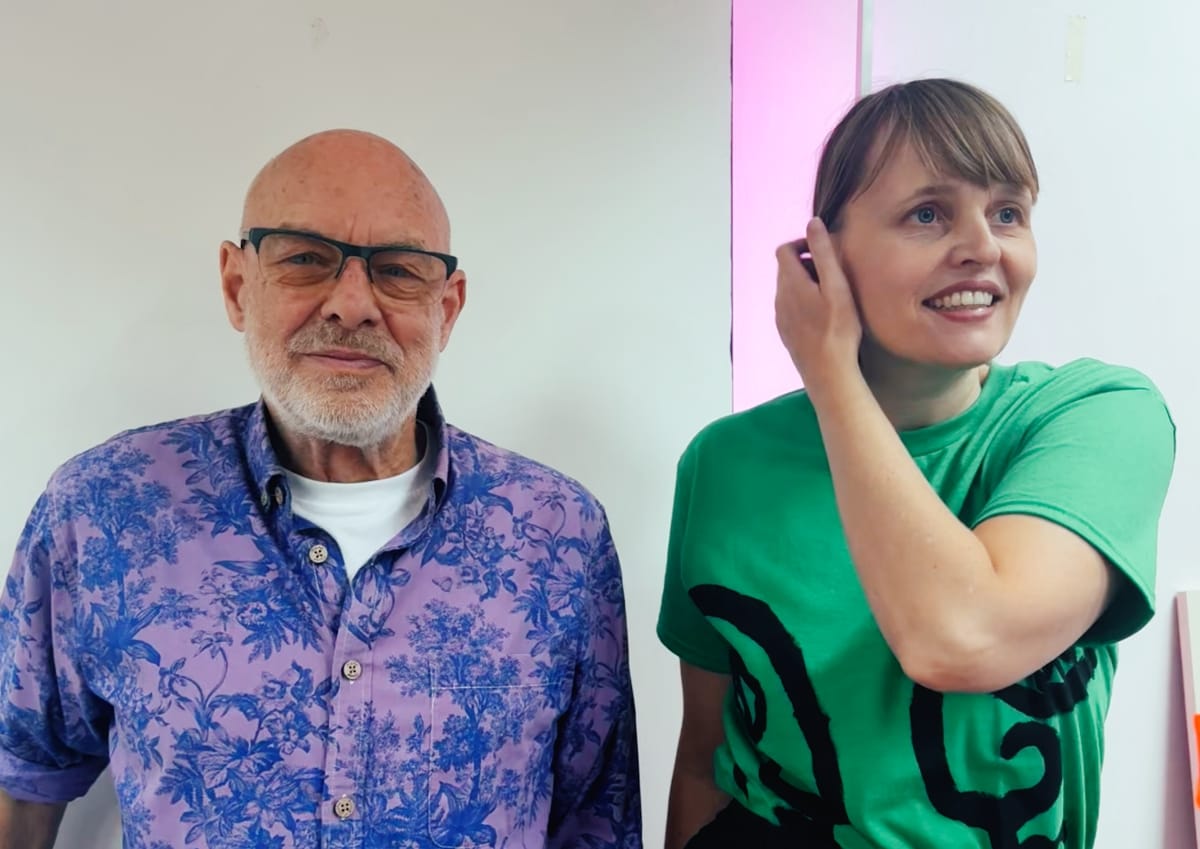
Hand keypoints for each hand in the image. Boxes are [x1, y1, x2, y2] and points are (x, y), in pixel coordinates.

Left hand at [774, 217, 862, 388]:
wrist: (828, 372)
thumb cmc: (837, 329)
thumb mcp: (836, 286)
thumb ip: (823, 252)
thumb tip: (813, 222)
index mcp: (790, 283)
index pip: (783, 249)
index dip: (802, 243)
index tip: (822, 250)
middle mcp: (779, 298)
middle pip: (785, 269)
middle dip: (805, 263)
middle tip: (831, 273)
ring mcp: (780, 317)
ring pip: (787, 289)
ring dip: (805, 283)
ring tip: (830, 295)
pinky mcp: (786, 332)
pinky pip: (790, 307)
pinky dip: (803, 302)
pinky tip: (823, 315)